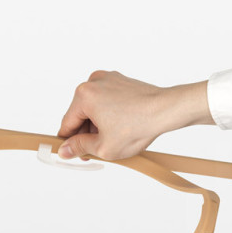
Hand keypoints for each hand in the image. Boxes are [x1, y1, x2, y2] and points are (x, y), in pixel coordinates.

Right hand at [57, 70, 213, 160]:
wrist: (167, 110)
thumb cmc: (139, 126)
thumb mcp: (104, 146)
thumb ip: (79, 148)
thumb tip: (64, 150)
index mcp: (84, 95)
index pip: (67, 124)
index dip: (68, 142)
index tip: (70, 153)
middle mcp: (93, 82)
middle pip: (80, 114)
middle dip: (86, 134)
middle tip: (95, 152)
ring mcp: (108, 79)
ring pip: (93, 108)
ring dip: (97, 125)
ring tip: (111, 141)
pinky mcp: (120, 81)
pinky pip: (106, 100)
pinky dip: (108, 115)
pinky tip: (119, 128)